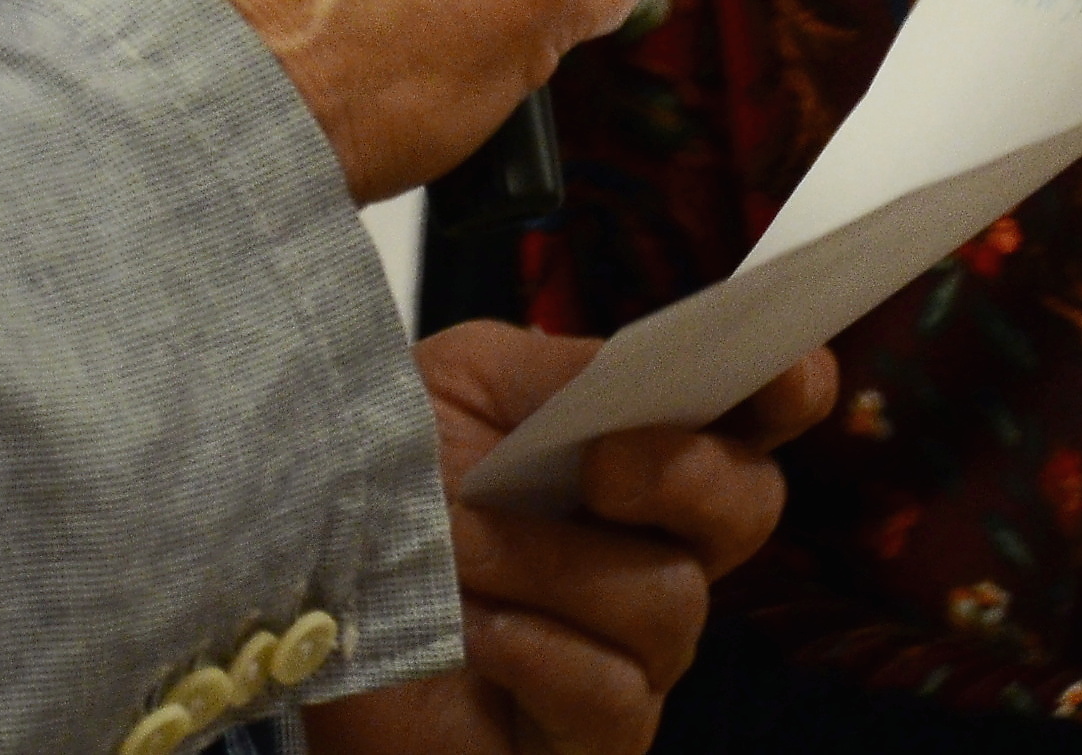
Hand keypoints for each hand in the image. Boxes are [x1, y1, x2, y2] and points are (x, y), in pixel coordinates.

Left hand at [306, 325, 834, 754]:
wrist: (291, 607)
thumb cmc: (380, 488)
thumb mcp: (458, 389)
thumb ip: (562, 371)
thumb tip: (651, 364)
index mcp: (635, 449)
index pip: (749, 418)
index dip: (786, 391)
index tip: (790, 372)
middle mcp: (655, 549)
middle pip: (750, 507)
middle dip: (687, 474)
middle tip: (602, 465)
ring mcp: (633, 654)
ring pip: (670, 599)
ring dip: (551, 562)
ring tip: (459, 546)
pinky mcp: (593, 739)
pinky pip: (612, 691)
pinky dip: (532, 646)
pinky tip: (467, 629)